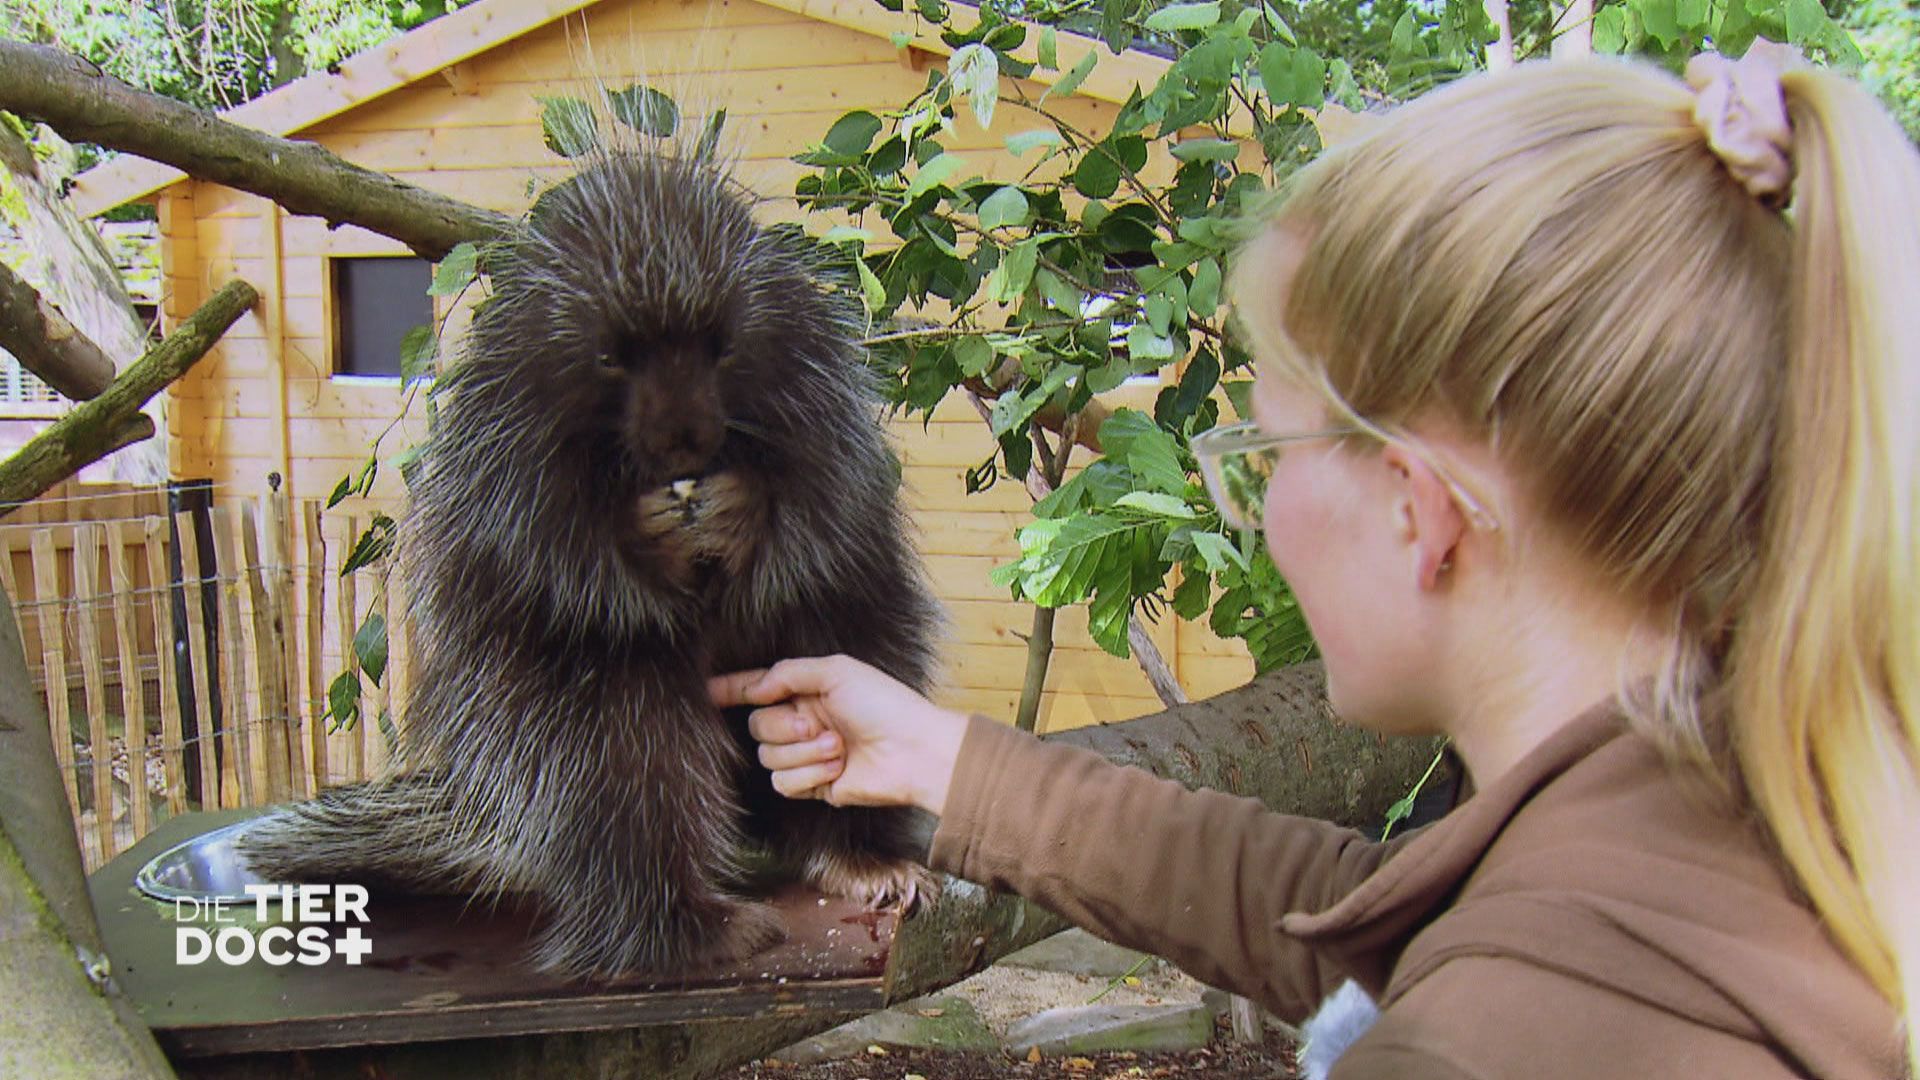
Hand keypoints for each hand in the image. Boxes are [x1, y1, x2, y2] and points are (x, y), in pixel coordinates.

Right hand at [709, 655, 968, 815]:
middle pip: (756, 725)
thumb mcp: (836, 672)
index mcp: (806, 690)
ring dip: (802, 753)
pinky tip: (836, 769)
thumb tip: (754, 687)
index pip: (757, 688)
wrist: (912, 751)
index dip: (730, 689)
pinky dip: (808, 775)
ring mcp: (806, 755)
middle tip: (816, 725)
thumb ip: (788, 673)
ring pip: (767, 756)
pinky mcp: (812, 785)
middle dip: (783, 726)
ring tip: (837, 747)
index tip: (705, 691)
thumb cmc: (883, 705)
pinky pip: (782, 783)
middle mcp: (802, 721)